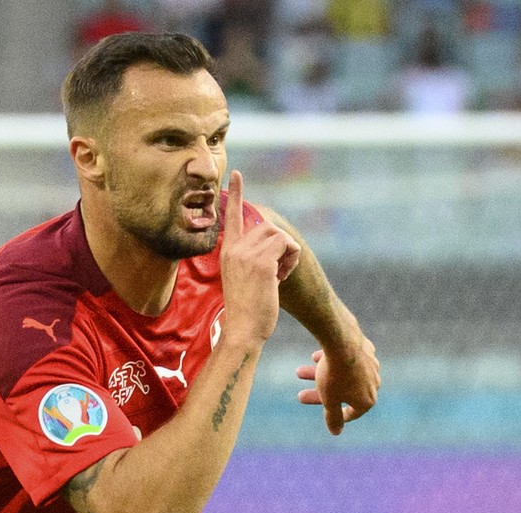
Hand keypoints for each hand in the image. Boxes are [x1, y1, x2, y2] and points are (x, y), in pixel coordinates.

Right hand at [219, 170, 299, 344]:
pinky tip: (282, 277)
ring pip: (279, 235)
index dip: (236, 194)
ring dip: (288, 253)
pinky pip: (287, 245)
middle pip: (268, 226)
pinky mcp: (262, 261)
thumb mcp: (243, 278)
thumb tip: (275, 244)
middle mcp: (234, 248)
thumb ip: (253, 259)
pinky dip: (292, 259)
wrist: (242, 330)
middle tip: (277, 271)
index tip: (237, 174)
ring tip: (279, 275)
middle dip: (280, 245)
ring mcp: (247, 254)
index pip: (232, 216)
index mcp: (228, 251)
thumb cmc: (245, 310)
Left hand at [296, 335, 379, 435]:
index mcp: (368, 400)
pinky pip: (347, 359)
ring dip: (319, 375)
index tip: (327, 414)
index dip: (337, 415)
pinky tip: (316, 357)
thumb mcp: (329, 400)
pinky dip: (332, 361)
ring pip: (342, 374)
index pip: (352, 413)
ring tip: (298, 372)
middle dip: (318, 394)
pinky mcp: (367, 350)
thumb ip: (333, 417)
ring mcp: (372, 366)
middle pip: (343, 393)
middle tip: (299, 396)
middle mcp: (374, 384)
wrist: (342, 342)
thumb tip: (336, 433)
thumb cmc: (334, 375)